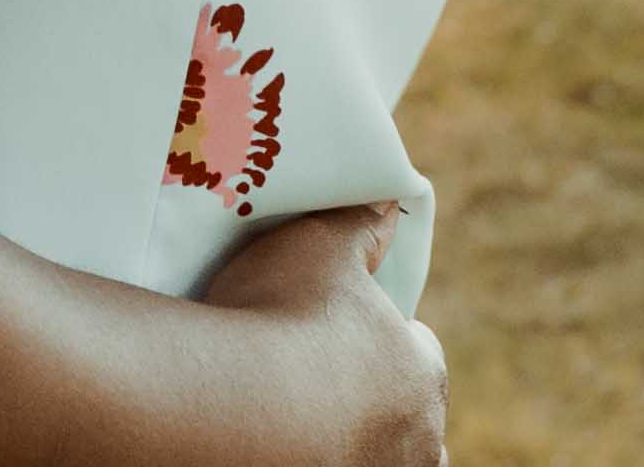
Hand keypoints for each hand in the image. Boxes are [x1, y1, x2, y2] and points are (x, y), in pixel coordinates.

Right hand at [198, 205, 444, 466]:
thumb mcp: (318, 244)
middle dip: (380, 401)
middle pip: (411, 421)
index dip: (380, 337)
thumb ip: (360, 226)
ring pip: (387, 462)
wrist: (222, 406)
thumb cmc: (277, 318)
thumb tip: (392, 203)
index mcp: (421, 375)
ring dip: (362, 445)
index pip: (419, 353)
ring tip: (309, 422)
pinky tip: (287, 444)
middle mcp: (416, 441)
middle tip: (321, 380)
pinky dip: (321, 458)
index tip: (340, 331)